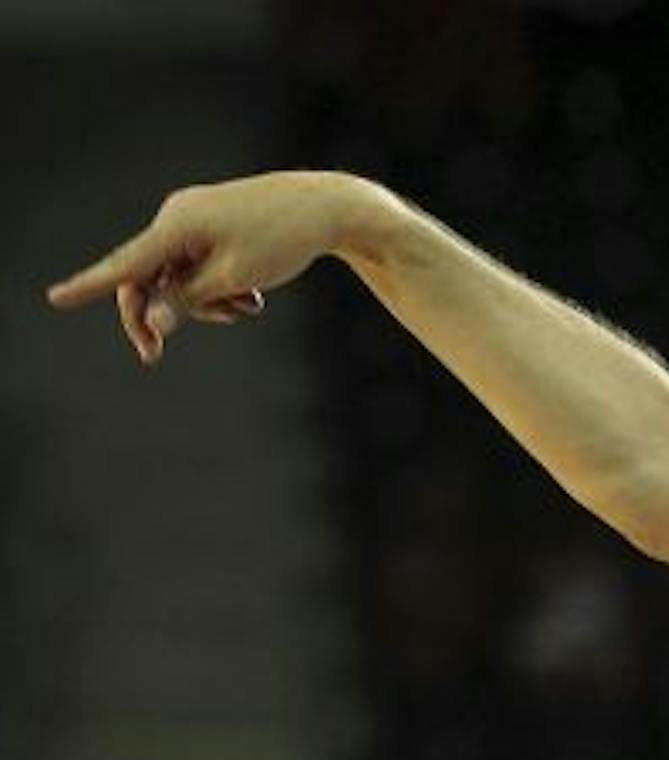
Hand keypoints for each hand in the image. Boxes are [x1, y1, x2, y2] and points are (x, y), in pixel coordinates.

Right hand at [46, 171, 381, 362]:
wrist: (327, 209)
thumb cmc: (282, 241)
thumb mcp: (233, 279)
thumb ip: (186, 301)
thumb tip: (149, 321)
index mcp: (177, 225)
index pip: (125, 264)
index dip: (90, 286)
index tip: (56, 299)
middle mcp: (178, 217)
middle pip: (147, 277)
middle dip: (159, 314)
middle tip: (154, 357)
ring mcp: (196, 220)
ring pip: (179, 277)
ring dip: (205, 303)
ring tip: (247, 308)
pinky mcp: (215, 226)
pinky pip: (200, 267)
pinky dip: (219, 288)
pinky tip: (252, 297)